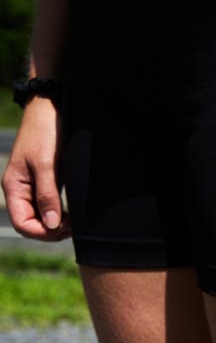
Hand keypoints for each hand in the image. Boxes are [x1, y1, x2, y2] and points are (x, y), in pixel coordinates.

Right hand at [1, 98, 69, 241]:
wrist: (52, 109)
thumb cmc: (46, 133)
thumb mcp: (47, 165)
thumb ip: (47, 195)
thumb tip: (51, 225)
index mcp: (14, 187)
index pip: (22, 224)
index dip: (42, 233)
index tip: (64, 228)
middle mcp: (21, 190)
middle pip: (31, 224)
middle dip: (51, 231)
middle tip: (74, 227)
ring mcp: (33, 186)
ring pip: (41, 217)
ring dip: (57, 224)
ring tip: (75, 221)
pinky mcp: (46, 181)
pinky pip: (49, 206)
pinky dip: (60, 214)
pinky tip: (73, 213)